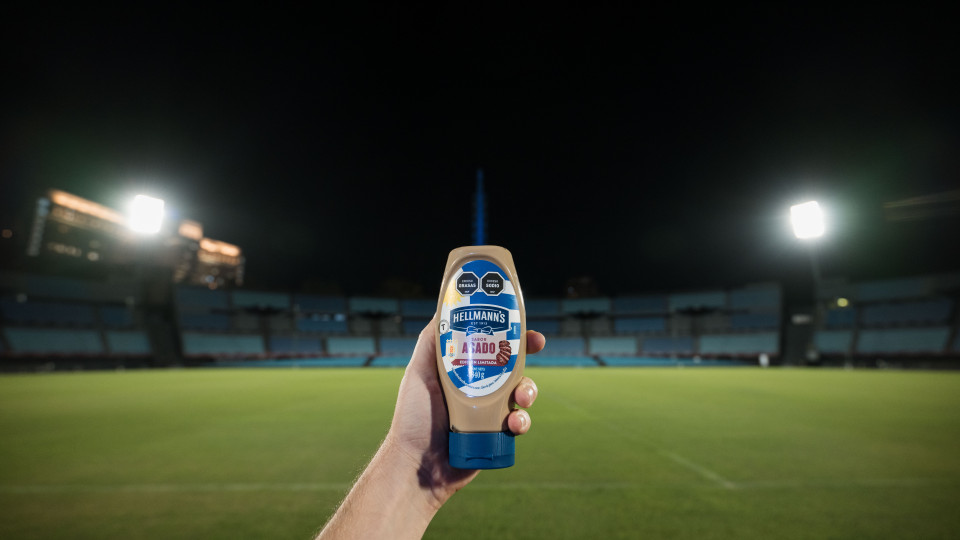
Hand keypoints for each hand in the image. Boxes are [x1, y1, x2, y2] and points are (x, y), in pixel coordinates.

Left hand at [385, 319, 544, 509]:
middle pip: (513, 366)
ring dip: (528, 391)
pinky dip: (522, 422)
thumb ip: (432, 341)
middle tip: (534, 353)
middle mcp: (479, 388)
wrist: (417, 463)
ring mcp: (489, 411)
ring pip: (521, 394)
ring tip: (520, 399)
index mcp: (463, 370)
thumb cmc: (413, 417)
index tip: (529, 333)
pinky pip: (519, 424)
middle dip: (527, 359)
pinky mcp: (497, 435)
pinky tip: (512, 424)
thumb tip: (445, 310)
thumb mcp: (419, 371)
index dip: (513, 337)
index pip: (492, 347)